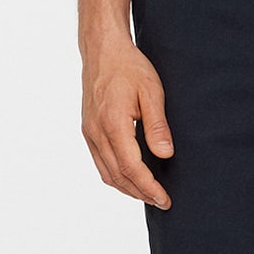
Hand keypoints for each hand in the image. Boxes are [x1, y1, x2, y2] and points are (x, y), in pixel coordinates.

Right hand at [80, 35, 174, 207]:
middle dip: (140, 193)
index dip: (148, 187)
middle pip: (117, 175)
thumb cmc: (129, 67)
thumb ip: (157, 125)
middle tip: (161, 202)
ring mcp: (89, 132)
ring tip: (149, 195)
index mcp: (112, 123)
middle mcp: (96, 132)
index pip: (130, 167)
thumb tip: (165, 155)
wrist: (103, 51)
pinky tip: (130, 178)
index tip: (164, 198)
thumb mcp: (152, 91)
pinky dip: (115, 176)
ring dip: (127, 189)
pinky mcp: (88, 130)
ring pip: (106, 173)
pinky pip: (100, 162)